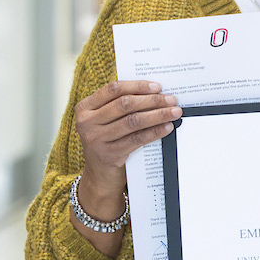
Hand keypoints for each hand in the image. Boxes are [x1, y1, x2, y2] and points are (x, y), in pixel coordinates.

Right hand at [74, 80, 181, 197]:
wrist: (100, 174)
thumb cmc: (107, 140)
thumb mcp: (106, 120)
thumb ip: (120, 105)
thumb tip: (154, 92)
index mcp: (85, 107)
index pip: (113, 89)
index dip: (137, 86)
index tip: (157, 86)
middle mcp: (86, 122)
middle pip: (125, 104)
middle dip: (152, 100)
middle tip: (171, 99)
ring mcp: (96, 139)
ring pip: (133, 121)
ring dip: (157, 115)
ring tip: (174, 112)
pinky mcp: (109, 154)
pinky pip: (137, 139)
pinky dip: (155, 131)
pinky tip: (167, 127)